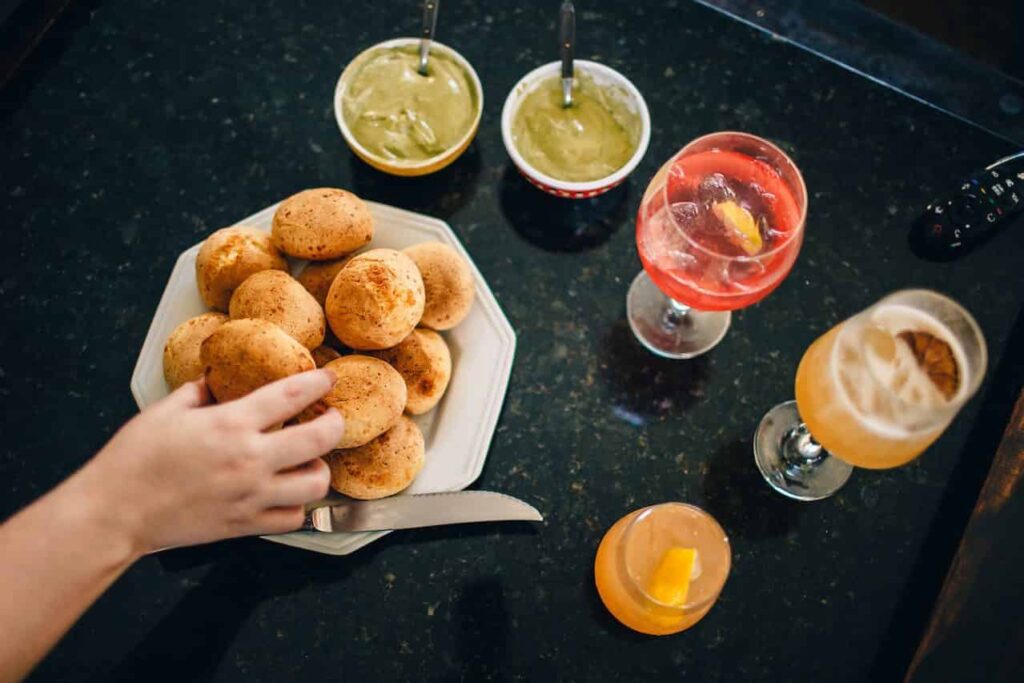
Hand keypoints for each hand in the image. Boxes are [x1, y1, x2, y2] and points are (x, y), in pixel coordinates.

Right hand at [74, 369, 343, 554]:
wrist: (114, 513)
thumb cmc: (134, 458)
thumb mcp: (166, 410)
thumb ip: (201, 391)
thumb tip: (218, 379)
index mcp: (231, 424)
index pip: (292, 396)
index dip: (318, 382)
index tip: (329, 378)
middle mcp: (250, 460)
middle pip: (320, 439)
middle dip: (336, 424)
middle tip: (333, 419)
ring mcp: (251, 496)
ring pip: (316, 484)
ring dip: (320, 469)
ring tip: (310, 460)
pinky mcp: (245, 525)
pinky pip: (293, 518)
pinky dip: (298, 506)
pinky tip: (288, 494)